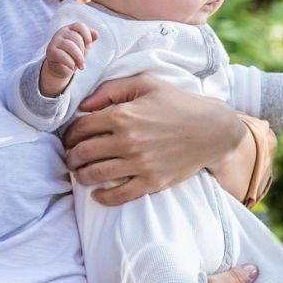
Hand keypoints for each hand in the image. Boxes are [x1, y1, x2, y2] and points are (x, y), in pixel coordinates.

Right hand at [40, 22, 97, 96]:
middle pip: (76, 37)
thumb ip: (90, 39)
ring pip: (70, 46)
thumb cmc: (74, 55)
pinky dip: (71, 63)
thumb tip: (96, 34)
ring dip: (79, 58)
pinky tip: (72, 67)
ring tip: (81, 66)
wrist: (61, 67)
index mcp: (70, 29)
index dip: (87, 36)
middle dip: (83, 50)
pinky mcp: (50, 51)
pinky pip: (63, 55)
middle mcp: (61, 33)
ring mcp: (54, 41)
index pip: (80, 25)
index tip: (89, 46)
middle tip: (83, 61)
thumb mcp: (83, 46)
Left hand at [62, 72, 245, 205]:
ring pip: (94, 175)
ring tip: (82, 174)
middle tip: (72, 158)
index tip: (70, 140)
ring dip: (81, 176)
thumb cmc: (179, 104)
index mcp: (122, 114)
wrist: (213, 129)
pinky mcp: (152, 181)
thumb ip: (111, 89)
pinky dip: (102, 198)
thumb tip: (83, 106)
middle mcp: (127, 140)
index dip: (69, 135)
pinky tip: (98, 194)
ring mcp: (140, 163)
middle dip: (70, 157)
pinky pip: (118, 196)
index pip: (79, 128)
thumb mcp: (147, 84)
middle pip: (81, 153)